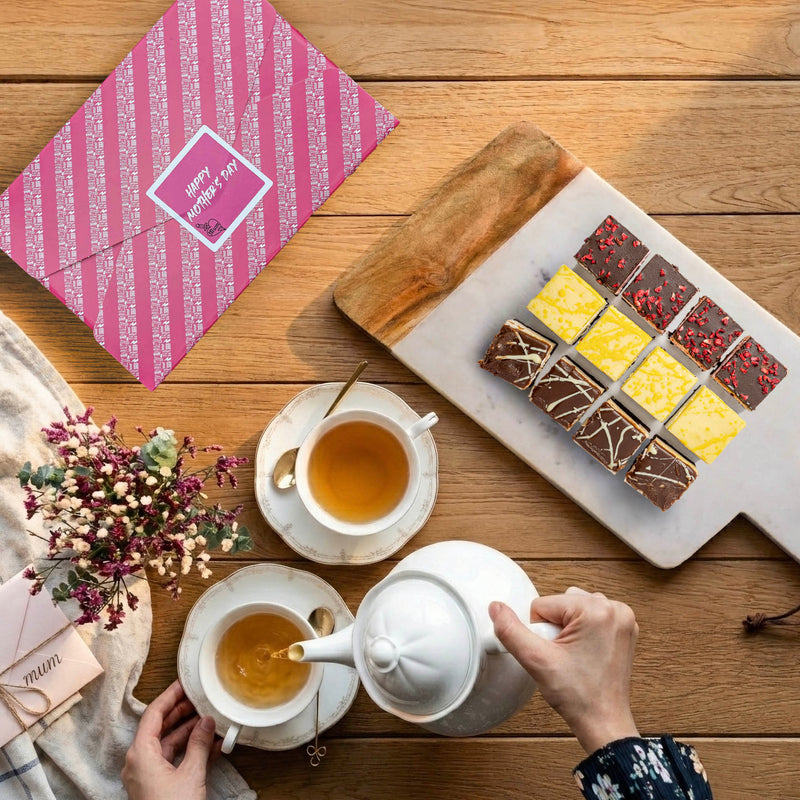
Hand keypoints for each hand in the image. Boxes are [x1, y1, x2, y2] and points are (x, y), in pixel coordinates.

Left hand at [122, 680, 220, 799]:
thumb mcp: (191, 773)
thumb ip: (198, 743)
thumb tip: (206, 721)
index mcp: (140, 753)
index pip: (153, 714)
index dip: (170, 696)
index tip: (184, 683)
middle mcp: (139, 762)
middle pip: (159, 727)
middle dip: (182, 713)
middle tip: (200, 698)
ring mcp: (147, 775)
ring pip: (168, 743)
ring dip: (189, 732)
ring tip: (210, 719)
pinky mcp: (157, 786)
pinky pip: (172, 760)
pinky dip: (189, 750)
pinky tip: (209, 744)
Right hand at [490, 587, 639, 754]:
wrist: (603, 723)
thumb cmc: (579, 697)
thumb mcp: (536, 660)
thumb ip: (511, 630)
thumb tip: (495, 607)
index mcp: (597, 610)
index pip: (544, 604)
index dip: (541, 632)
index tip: (556, 654)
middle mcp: (615, 609)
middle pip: (561, 604)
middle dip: (555, 629)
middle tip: (565, 657)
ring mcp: (623, 618)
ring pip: (574, 608)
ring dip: (568, 628)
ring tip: (575, 656)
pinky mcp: (624, 628)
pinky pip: (591, 616)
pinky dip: (583, 631)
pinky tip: (585, 653)